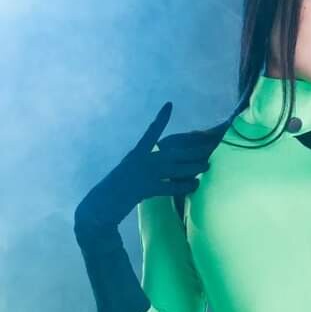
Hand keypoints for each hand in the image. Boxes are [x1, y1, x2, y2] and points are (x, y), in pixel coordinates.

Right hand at [73, 103, 214, 243]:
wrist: (99, 206)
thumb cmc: (117, 192)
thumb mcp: (131, 174)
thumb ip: (147, 168)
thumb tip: (165, 168)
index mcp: (136, 153)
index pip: (151, 132)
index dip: (161, 119)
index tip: (169, 105)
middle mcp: (139, 159)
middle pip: (172, 152)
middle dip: (192, 150)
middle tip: (210, 147)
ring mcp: (142, 173)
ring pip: (174, 167)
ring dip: (192, 167)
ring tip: (207, 165)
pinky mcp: (144, 188)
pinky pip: (169, 186)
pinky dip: (183, 185)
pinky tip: (195, 184)